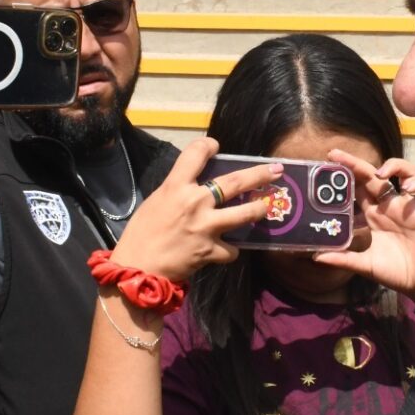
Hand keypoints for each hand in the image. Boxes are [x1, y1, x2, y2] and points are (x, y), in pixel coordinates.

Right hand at [107, 138, 279, 282]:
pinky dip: (230, 249)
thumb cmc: (141, 234)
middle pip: (235, 181)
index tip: (216, 146)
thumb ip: (178, 191)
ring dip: (258, 209)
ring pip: (244, 213)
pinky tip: (227, 249)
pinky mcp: (212, 250)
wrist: (138, 268)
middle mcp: (195, 202)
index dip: (209, 146)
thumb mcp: (155, 202)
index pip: (196, 154)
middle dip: (259, 174)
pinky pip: (232, 248)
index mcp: (176, 187)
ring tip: (265, 207)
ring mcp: (207, 227)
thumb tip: (196, 186)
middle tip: (276, 170)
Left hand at [310, 151, 414, 302]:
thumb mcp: (364, 265)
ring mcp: (410, 206)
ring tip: (381, 173)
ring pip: (406, 172)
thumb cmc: (395, 272)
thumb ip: (343, 259)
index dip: (345, 176)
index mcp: (374, 214)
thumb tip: (315, 257)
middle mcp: (391, 205)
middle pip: (374, 175)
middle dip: (356, 163)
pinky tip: (408, 190)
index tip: (327, 165)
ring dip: (395, 166)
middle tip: (337, 155)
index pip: (358, 187)